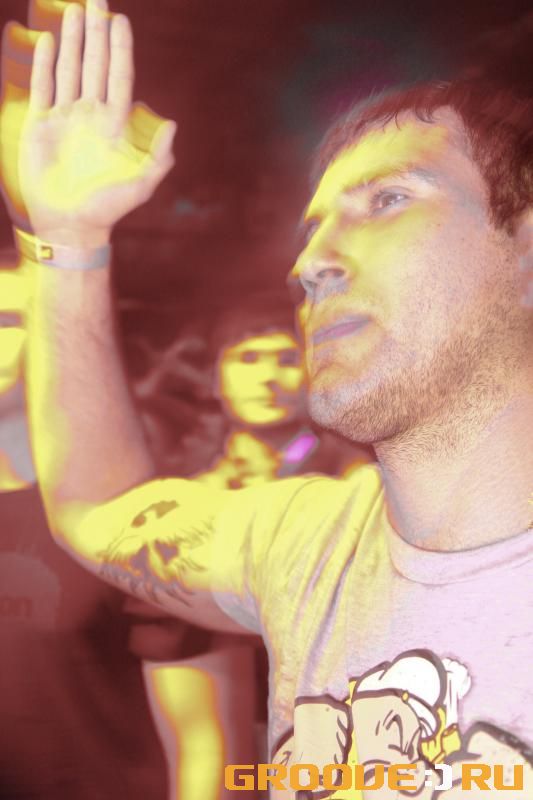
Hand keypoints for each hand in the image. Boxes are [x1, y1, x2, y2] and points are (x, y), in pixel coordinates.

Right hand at [19, 0, 175, 246]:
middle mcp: (90, 115)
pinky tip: (49, 44)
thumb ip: (158, 158)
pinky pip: (42, 89)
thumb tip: (174, 125)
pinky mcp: (41, 126)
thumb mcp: (140, 187)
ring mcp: (65, 118)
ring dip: (72, 41)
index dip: (119, 49)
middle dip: (95, 33)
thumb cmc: (107, 210)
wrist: (71, 226)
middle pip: (94, 65)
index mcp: (114, 125)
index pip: (118, 77)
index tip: (120, 21)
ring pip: (69, 70)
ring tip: (74, 11)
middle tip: (95, 0)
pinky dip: (44, 67)